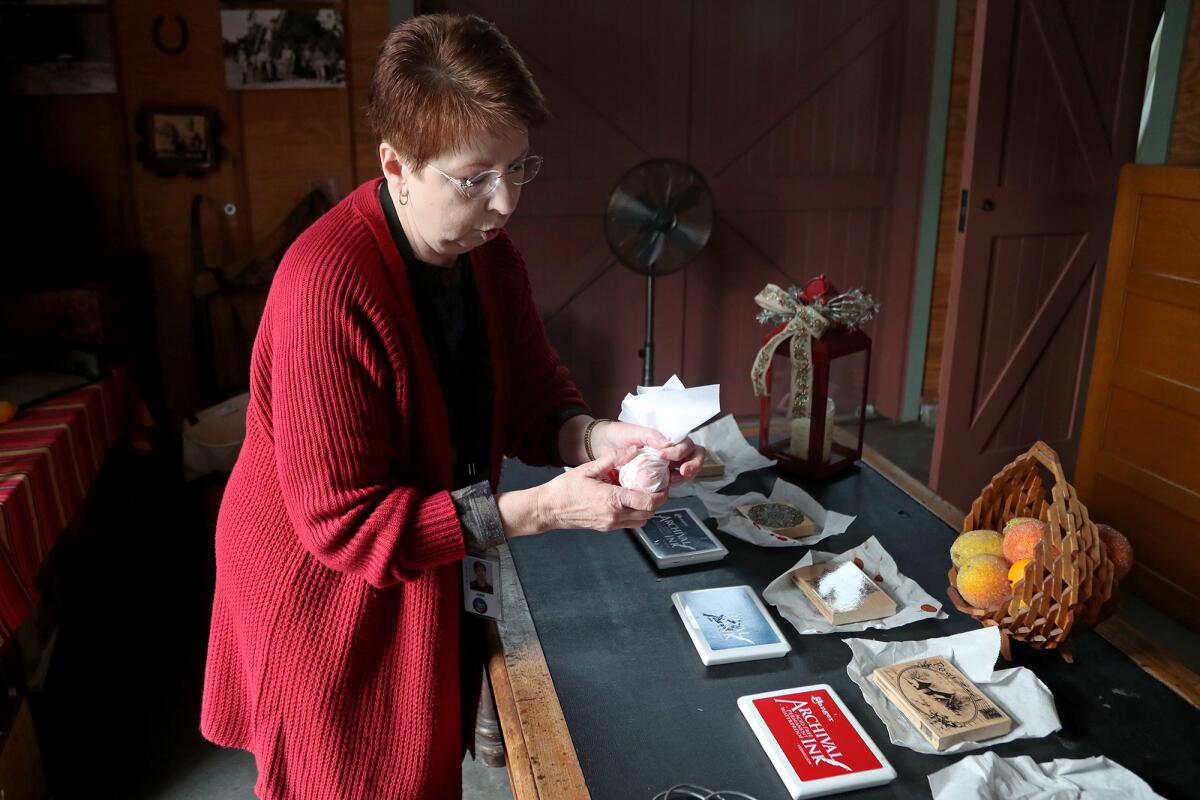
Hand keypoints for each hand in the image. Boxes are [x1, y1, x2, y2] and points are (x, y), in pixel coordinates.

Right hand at [537, 448, 667, 530]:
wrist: (549, 509)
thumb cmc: (564, 490)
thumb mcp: (588, 468)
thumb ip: (613, 459)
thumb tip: (632, 450)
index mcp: (612, 499)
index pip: (647, 502)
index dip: (661, 495)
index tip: (663, 485)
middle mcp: (614, 515)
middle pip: (649, 513)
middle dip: (657, 501)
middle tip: (657, 488)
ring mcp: (610, 524)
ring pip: (641, 521)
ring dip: (647, 509)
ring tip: (643, 494)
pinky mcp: (606, 528)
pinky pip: (629, 524)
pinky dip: (635, 514)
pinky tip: (628, 501)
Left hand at [594, 422, 703, 486]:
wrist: (602, 445)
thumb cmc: (619, 434)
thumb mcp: (634, 432)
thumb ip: (651, 436)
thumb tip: (668, 444)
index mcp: (668, 438)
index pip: (688, 444)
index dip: (681, 451)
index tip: (664, 455)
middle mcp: (671, 451)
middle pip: (695, 458)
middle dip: (693, 465)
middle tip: (682, 472)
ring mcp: (666, 465)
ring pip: (686, 471)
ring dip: (684, 477)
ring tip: (672, 481)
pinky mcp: (657, 477)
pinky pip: (671, 482)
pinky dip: (671, 485)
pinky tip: (663, 487)